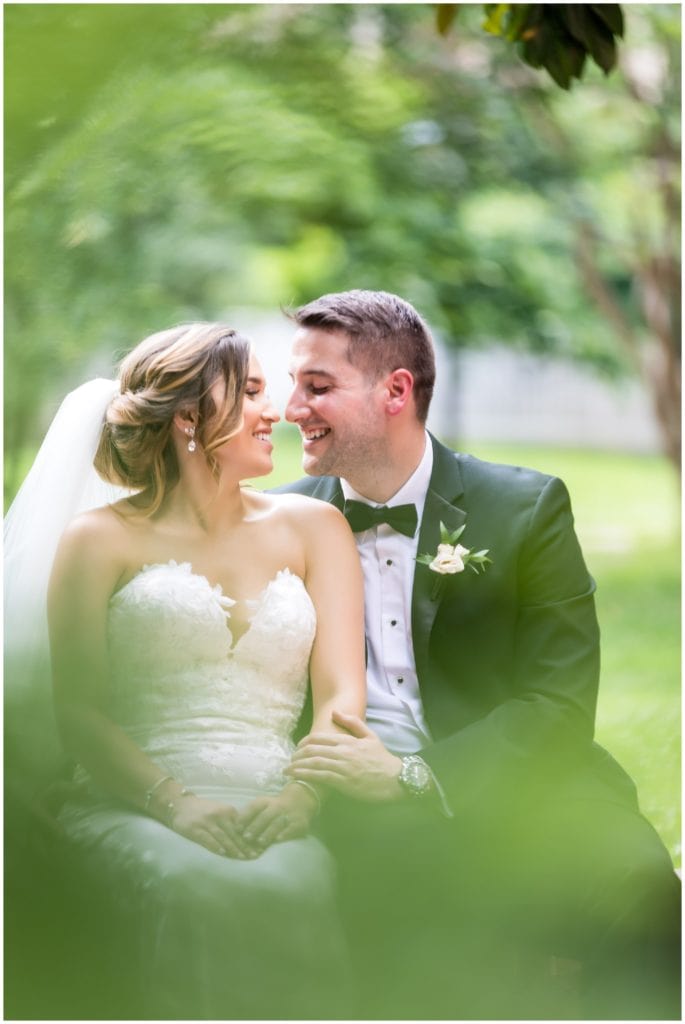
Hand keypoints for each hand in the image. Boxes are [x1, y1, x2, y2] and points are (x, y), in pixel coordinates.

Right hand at [169, 794, 255, 858]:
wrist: (180, 805)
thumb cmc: (204, 810)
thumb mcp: (220, 811)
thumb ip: (232, 821)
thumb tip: (248, 836)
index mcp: (227, 811)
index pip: (242, 827)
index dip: (251, 838)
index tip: (259, 848)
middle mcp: (218, 815)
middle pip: (234, 833)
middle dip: (245, 845)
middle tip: (254, 856)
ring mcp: (206, 822)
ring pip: (222, 837)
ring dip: (233, 848)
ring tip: (242, 857)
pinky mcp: (195, 829)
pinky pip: (207, 838)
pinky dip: (215, 846)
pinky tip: (222, 853)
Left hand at [237, 783, 317, 852]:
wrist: (300, 801)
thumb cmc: (274, 808)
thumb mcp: (262, 806)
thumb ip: (249, 815)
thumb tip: (233, 827)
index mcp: (265, 802)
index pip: (254, 807)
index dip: (245, 817)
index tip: (237, 828)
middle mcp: (277, 807)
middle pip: (265, 816)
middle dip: (255, 827)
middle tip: (246, 837)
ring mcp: (288, 815)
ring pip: (277, 823)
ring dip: (268, 832)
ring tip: (260, 841)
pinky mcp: (299, 823)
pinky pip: (291, 828)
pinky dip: (284, 834)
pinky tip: (278, 840)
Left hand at [286, 710, 403, 801]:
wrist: (396, 779)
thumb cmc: (382, 759)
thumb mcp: (370, 736)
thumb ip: (352, 723)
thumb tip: (335, 711)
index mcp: (348, 741)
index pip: (319, 738)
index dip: (304, 743)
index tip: (297, 748)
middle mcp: (343, 752)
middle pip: (312, 751)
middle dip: (297, 755)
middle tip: (290, 760)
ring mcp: (343, 768)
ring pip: (314, 763)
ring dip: (298, 766)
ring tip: (287, 770)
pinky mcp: (344, 782)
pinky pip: (321, 777)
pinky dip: (306, 776)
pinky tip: (297, 778)